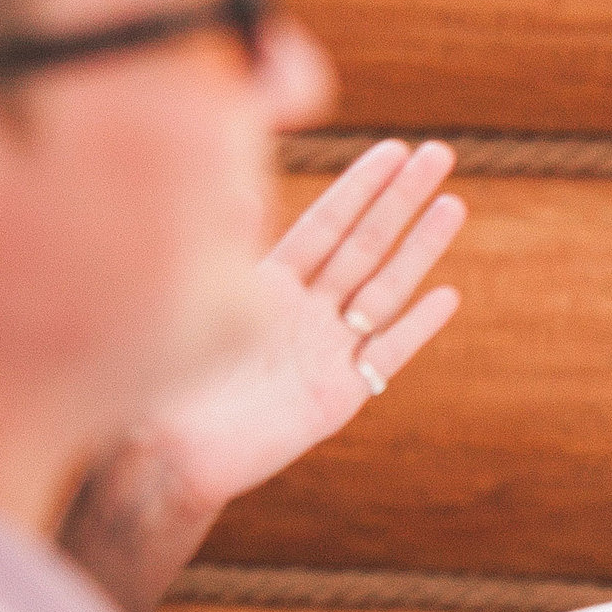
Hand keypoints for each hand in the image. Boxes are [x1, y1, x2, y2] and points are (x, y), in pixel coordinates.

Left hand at [140, 139, 466, 517]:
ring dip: (419, 248)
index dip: (360, 187)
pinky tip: (447, 296)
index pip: (325, 224)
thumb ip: (215, 249)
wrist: (163, 462)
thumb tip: (232, 182)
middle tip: (439, 154)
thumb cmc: (158, 386)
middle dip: (401, 199)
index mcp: (267, 287)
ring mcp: (326, 351)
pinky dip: (416, 327)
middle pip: (364, 245)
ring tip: (452, 205)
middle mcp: (304, 312)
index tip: (395, 149)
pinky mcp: (337, 395)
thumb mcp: (186, 308)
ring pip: (384, 289)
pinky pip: (385, 355)